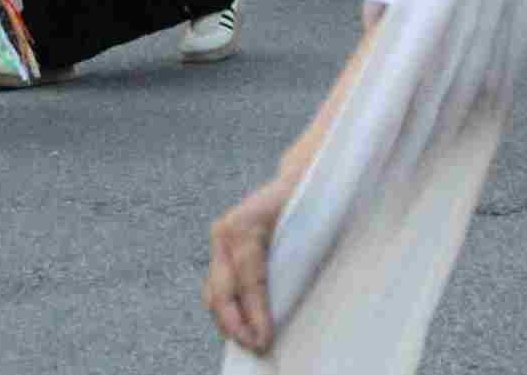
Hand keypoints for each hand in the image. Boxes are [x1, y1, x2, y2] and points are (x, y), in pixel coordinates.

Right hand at [204, 172, 294, 354]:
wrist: (302, 178)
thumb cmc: (313, 204)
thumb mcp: (311, 230)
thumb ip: (298, 263)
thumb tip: (293, 305)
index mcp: (245, 225)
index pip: (248, 281)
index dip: (255, 314)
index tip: (264, 340)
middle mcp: (225, 232)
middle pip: (221, 290)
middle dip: (235, 325)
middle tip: (256, 348)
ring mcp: (219, 239)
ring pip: (214, 291)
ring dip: (228, 321)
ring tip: (248, 342)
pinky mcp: (221, 248)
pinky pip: (218, 286)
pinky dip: (227, 309)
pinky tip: (242, 325)